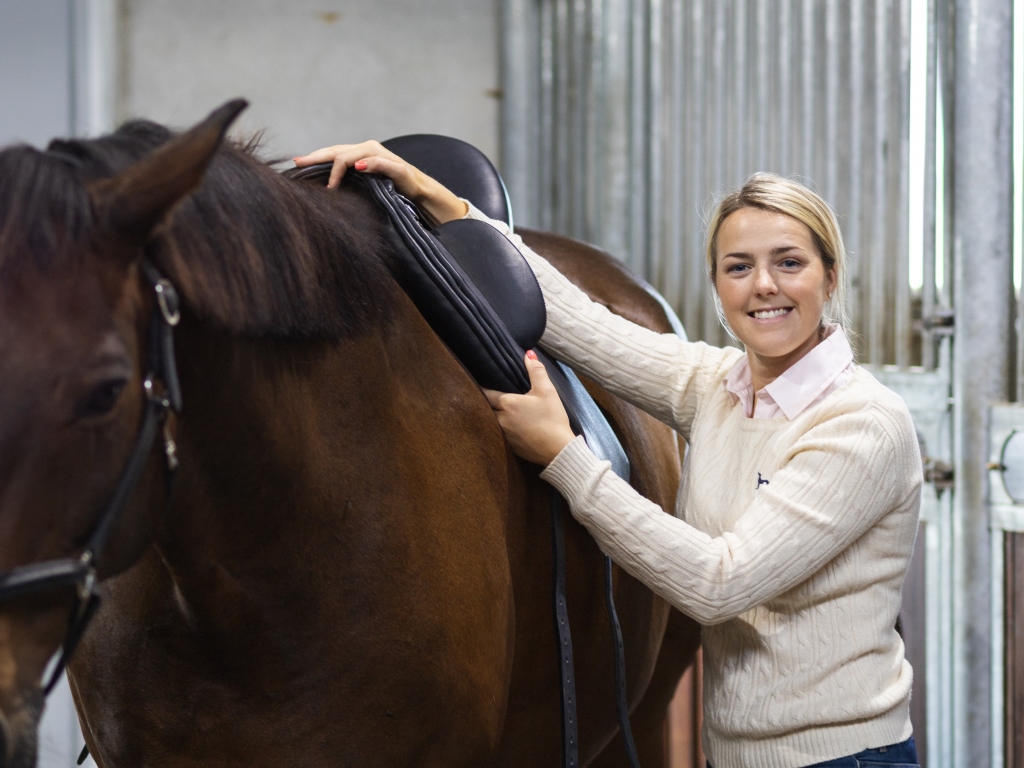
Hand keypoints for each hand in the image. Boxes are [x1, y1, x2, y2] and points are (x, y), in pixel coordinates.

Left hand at [293, 140, 467, 224]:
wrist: (420, 193)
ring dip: (340, 167)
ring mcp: (383, 156)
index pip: (332, 152)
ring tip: (330, 183)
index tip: (295, 163)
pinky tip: (358, 168)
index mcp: (360, 153)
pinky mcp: (397, 167)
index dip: (313, 157)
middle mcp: (369, 149)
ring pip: (355, 154)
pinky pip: (381, 163)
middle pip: (338, 151)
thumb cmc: (391, 189)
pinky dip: (370, 164)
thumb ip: (348, 181)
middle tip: (301, 165)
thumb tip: (324, 187)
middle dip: (318, 158)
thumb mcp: (365, 186)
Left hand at [483, 351, 575, 465]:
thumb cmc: (552, 418)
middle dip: (487, 402)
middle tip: (487, 396)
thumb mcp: (547, 391)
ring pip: (492, 422)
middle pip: (486, 408)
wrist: (558, 449)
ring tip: (497, 410)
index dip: (482, 387)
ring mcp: (503, 435)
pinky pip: (500, 435)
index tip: (476, 382)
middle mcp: (500, 419)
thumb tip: (528, 354)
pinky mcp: (509, 447)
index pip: (486, 393)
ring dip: (493, 416)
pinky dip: (502, 429)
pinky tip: (511, 427)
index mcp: (507, 403)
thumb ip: (536, 371)